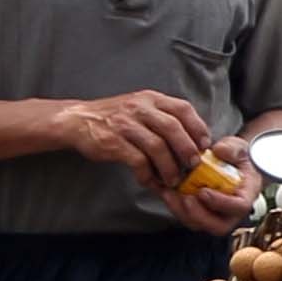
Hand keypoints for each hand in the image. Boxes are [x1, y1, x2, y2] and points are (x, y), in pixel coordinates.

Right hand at [58, 88, 215, 186]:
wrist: (77, 120)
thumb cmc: (115, 118)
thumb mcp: (141, 107)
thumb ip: (164, 117)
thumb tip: (194, 141)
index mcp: (151, 99)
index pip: (183, 109)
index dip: (198, 128)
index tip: (204, 146)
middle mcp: (139, 108)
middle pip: (173, 128)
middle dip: (187, 150)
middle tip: (193, 166)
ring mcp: (125, 124)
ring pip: (157, 146)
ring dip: (169, 167)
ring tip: (173, 179)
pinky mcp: (112, 142)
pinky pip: (137, 161)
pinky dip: (147, 174)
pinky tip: (149, 181)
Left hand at [162, 131, 253, 231]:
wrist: (229, 163)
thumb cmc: (235, 158)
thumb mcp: (238, 147)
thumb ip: (232, 148)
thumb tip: (219, 150)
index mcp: (246, 195)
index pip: (239, 207)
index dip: (221, 203)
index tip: (203, 192)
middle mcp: (232, 211)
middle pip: (218, 226)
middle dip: (198, 215)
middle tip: (184, 198)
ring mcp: (215, 215)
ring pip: (198, 224)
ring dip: (181, 211)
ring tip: (169, 193)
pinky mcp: (199, 214)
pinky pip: (186, 217)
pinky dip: (174, 207)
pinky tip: (165, 192)